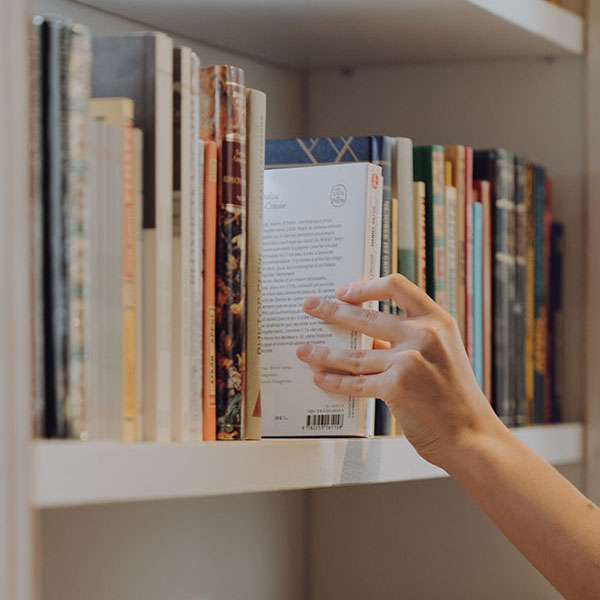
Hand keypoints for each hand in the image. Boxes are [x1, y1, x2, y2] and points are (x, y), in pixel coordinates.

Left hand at [296, 274, 502, 468]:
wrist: (471, 436)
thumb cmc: (454, 398)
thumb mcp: (440, 356)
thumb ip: (407, 341)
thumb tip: (368, 337)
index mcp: (437, 320)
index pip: (396, 286)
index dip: (365, 286)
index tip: (343, 291)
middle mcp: (424, 334)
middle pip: (365, 316)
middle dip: (331, 311)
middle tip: (309, 306)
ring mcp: (410, 359)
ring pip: (354, 354)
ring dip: (323, 352)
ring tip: (303, 349)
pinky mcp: (397, 386)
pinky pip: (356, 382)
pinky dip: (335, 381)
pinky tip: (320, 378)